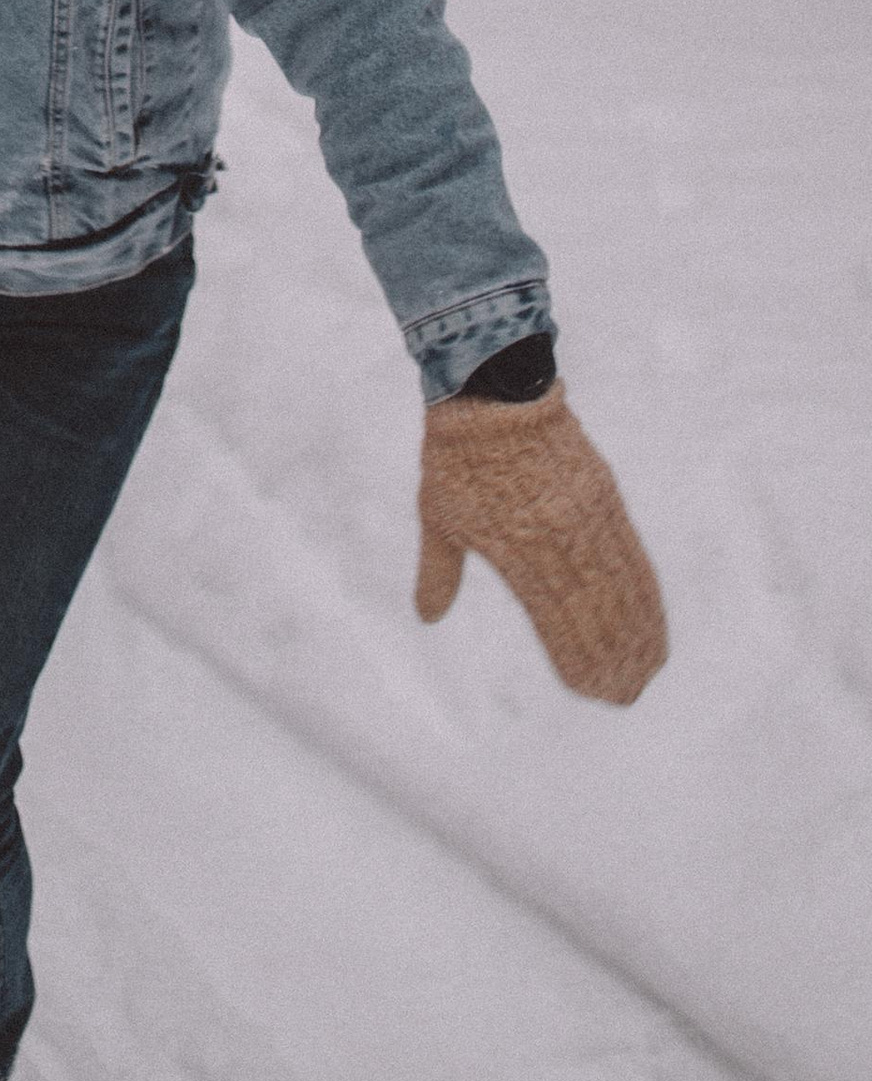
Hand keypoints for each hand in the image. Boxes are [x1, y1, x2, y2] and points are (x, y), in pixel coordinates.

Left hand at [415, 381, 667, 704]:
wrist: (492, 384)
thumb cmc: (456, 452)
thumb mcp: (437, 513)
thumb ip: (438, 569)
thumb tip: (428, 616)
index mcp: (515, 546)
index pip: (556, 617)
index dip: (577, 658)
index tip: (594, 692)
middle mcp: (558, 535)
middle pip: (597, 609)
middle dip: (614, 657)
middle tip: (628, 696)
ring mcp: (587, 513)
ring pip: (621, 584)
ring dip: (637, 630)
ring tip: (649, 669)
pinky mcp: (603, 492)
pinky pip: (630, 550)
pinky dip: (644, 588)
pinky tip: (652, 615)